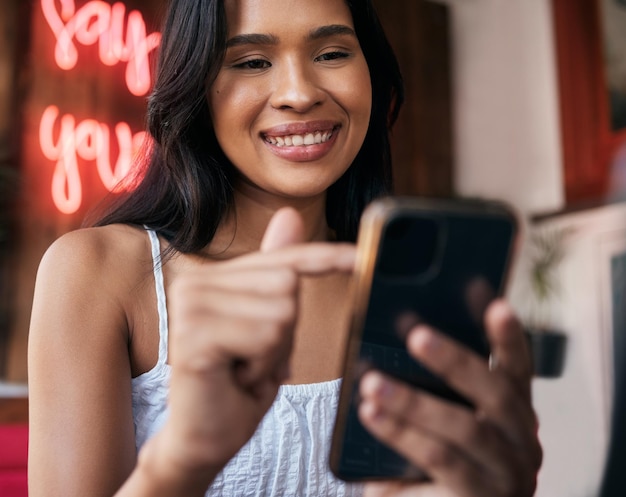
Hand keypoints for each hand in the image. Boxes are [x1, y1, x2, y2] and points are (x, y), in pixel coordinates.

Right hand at [153, 208, 355, 478]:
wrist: (203, 438)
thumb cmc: (238, 383)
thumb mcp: (269, 326)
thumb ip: (276, 275)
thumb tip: (288, 214)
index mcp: (215, 276)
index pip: (283, 258)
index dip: (327, 256)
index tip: (363, 254)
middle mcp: (197, 281)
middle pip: (288, 284)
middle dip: (286, 333)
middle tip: (254, 359)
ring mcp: (191, 304)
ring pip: (282, 311)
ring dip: (275, 353)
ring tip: (244, 368)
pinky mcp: (194, 333)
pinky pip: (266, 336)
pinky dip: (263, 366)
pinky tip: (236, 377)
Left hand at [360, 301, 541, 496]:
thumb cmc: (434, 461)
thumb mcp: (441, 421)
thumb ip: (437, 389)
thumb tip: (402, 339)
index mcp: (514, 413)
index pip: (519, 368)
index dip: (510, 337)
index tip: (496, 304)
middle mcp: (523, 442)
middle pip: (496, 393)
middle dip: (455, 361)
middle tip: (417, 336)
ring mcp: (508, 474)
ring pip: (465, 427)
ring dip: (414, 402)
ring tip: (372, 383)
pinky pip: (440, 459)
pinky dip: (402, 434)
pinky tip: (372, 414)